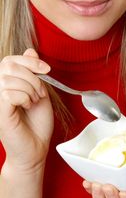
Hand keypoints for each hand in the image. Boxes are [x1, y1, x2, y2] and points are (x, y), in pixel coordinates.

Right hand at [0, 48, 53, 173]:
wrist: (36, 147)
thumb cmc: (37, 122)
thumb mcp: (39, 90)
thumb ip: (33, 72)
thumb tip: (30, 50)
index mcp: (6, 84)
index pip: (10, 60)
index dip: (30, 61)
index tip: (47, 70)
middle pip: (9, 65)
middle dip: (32, 76)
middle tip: (40, 93)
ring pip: (10, 78)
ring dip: (31, 89)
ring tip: (34, 101)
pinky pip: (9, 93)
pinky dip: (25, 98)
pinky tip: (27, 107)